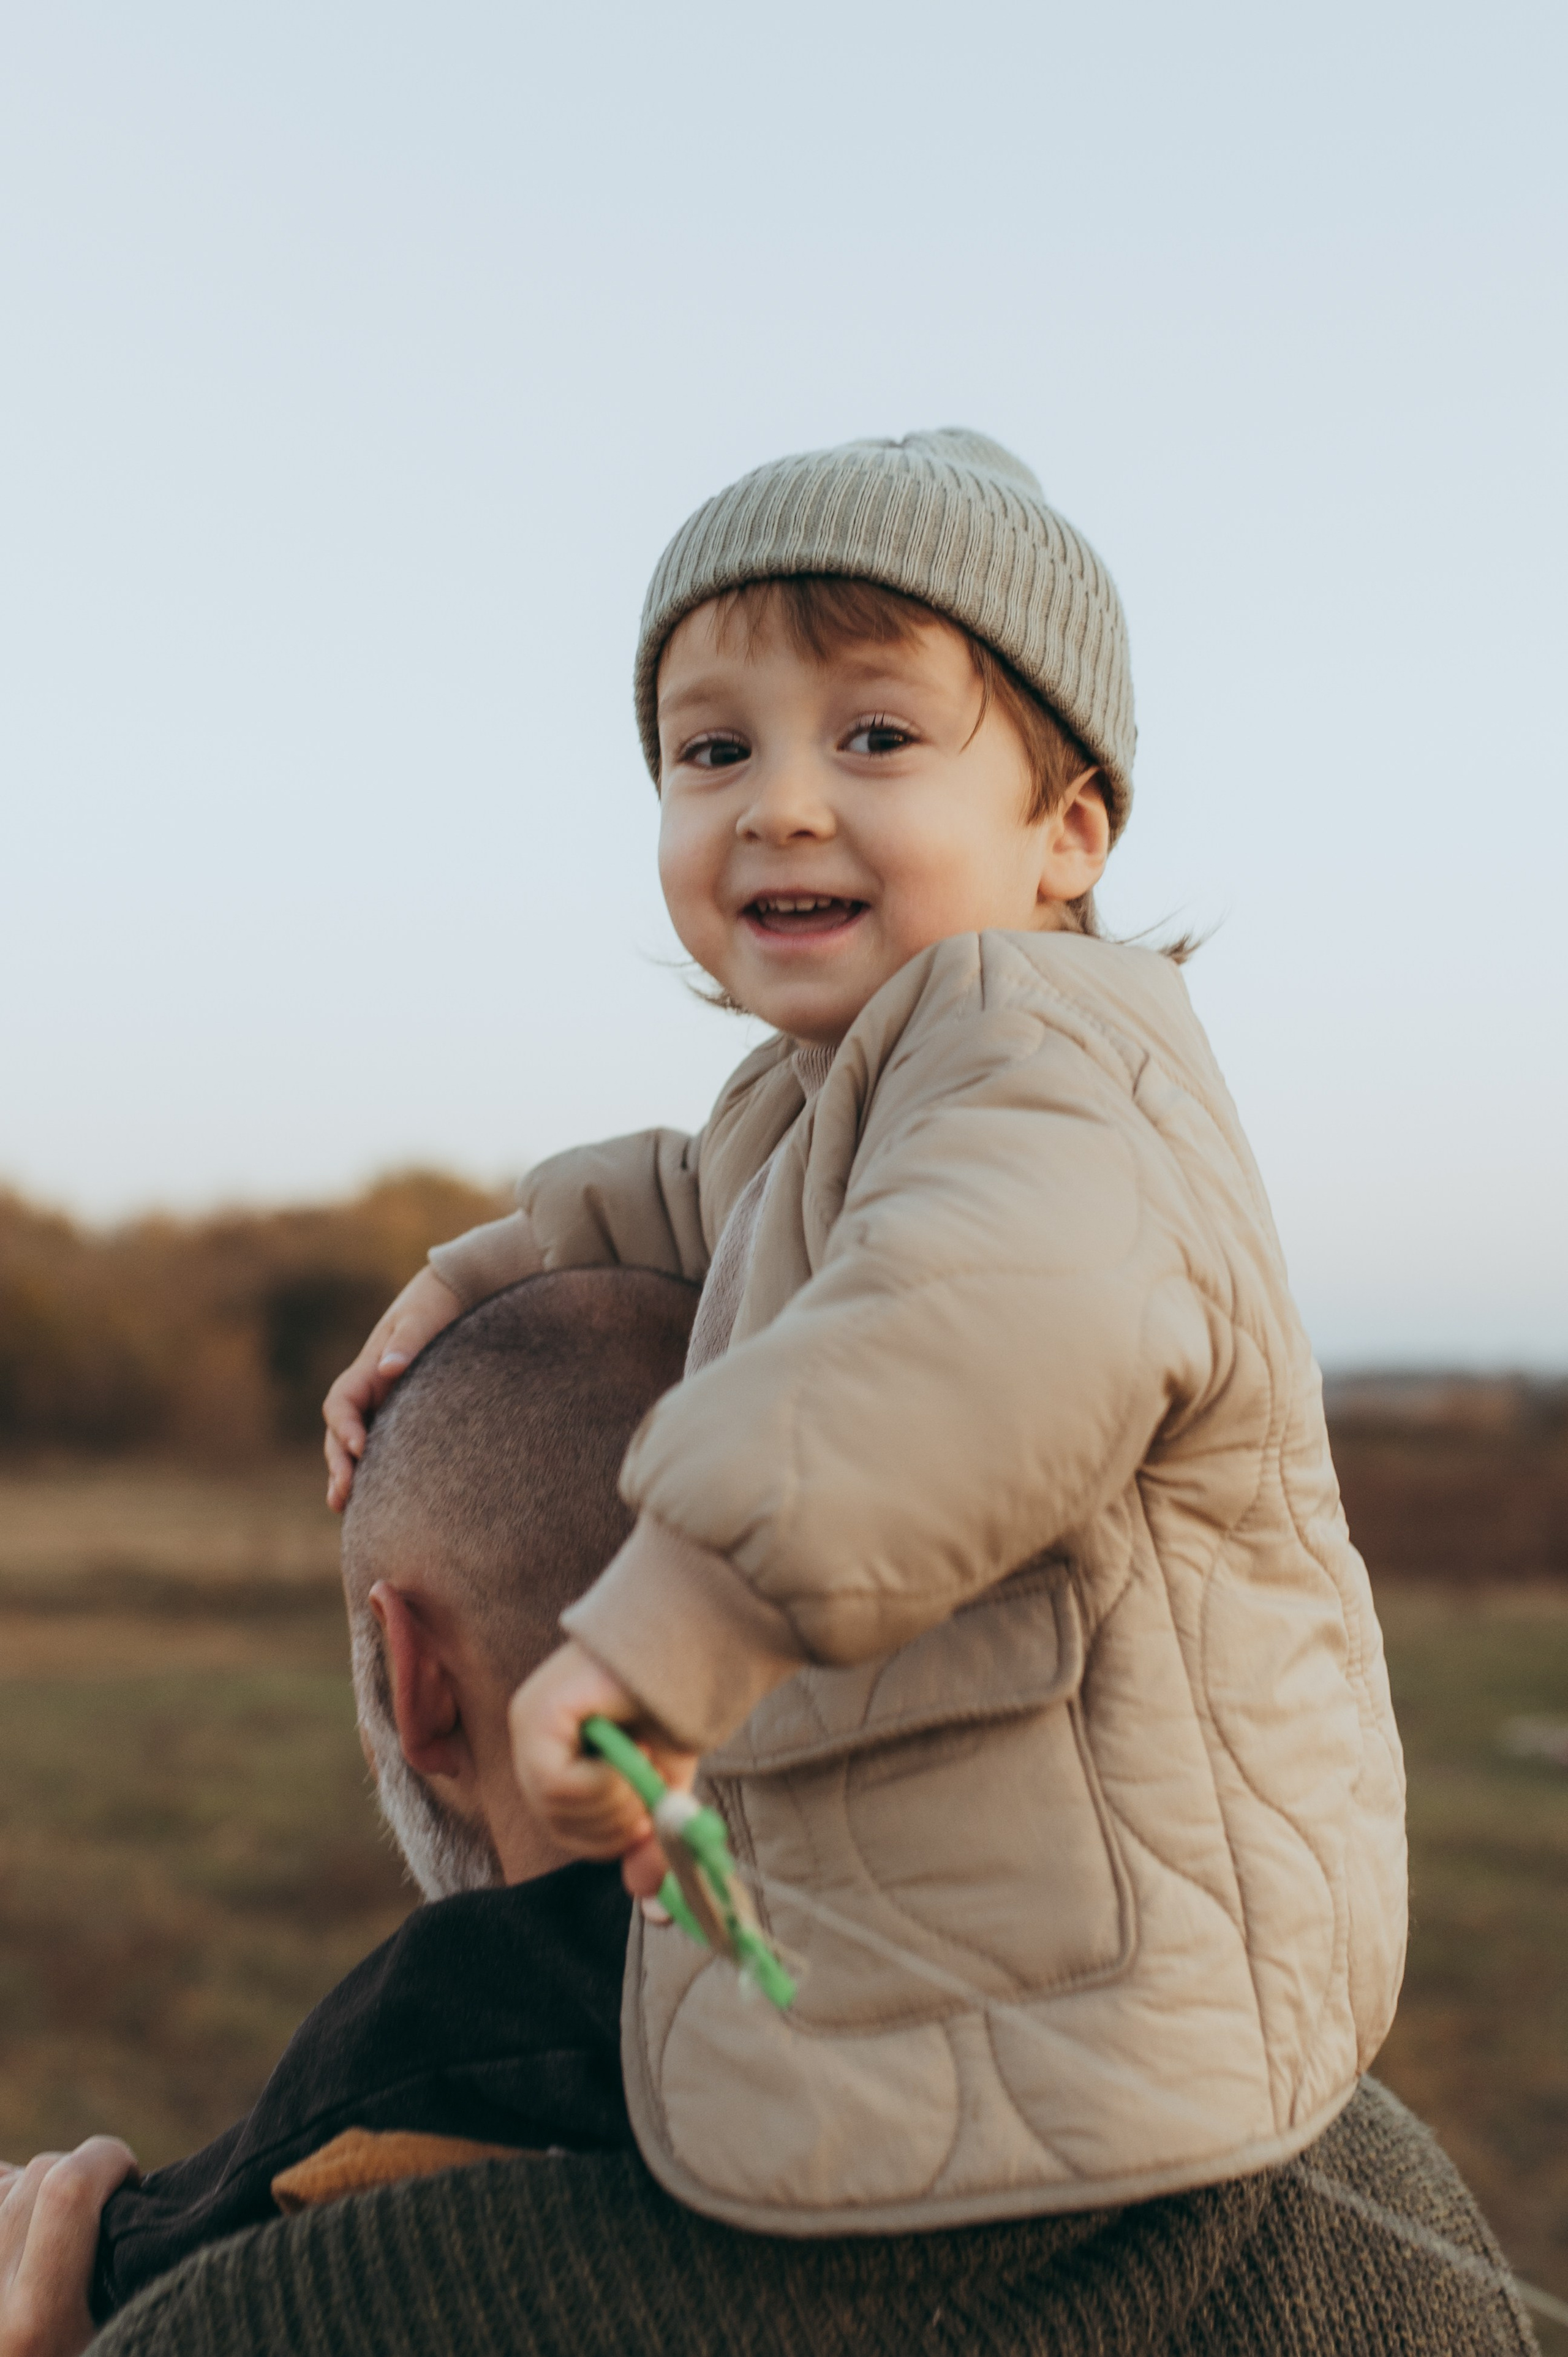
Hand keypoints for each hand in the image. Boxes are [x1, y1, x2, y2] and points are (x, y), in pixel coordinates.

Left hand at [0, 2138, 137, 2356]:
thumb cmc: (93, 2351)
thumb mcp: (119, 2330)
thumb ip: (130, 2274)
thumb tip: (143, 2197)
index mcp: (37, 2324)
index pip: (65, 2190)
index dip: (108, 2159)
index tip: (132, 2182)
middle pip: (42, 2175)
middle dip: (81, 2175)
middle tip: (100, 2218)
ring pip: (5, 2179)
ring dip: (33, 2190)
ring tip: (50, 2237)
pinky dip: (4, 2195)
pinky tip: (14, 2237)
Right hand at [322, 1267, 462, 1511]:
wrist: (456, 1297)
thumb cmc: (436, 1306)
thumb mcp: (423, 1317)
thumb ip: (408, 1341)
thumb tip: (390, 1368)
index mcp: (367, 1369)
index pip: (341, 1401)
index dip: (343, 1426)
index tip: (359, 1447)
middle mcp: (369, 1393)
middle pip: (340, 1432)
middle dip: (338, 1462)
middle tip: (344, 1492)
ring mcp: (383, 1408)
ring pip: (355, 1446)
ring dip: (347, 1474)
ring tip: (343, 1506)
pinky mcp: (402, 1421)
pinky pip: (381, 1449)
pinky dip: (372, 1473)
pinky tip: (372, 1503)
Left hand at [508, 1641, 697, 1899]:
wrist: (688, 1645)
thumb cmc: (672, 1707)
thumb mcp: (662, 1786)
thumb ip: (649, 1836)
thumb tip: (645, 1895)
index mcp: (555, 1751)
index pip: (563, 1824)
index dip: (605, 1838)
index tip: (644, 1823)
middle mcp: (532, 1737)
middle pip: (555, 1821)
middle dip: (611, 1825)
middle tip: (645, 1796)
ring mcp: (529, 1722)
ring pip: (555, 1807)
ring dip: (612, 1801)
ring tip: (640, 1759)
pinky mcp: (538, 1713)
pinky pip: (559, 1783)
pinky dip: (602, 1783)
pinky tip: (628, 1749)